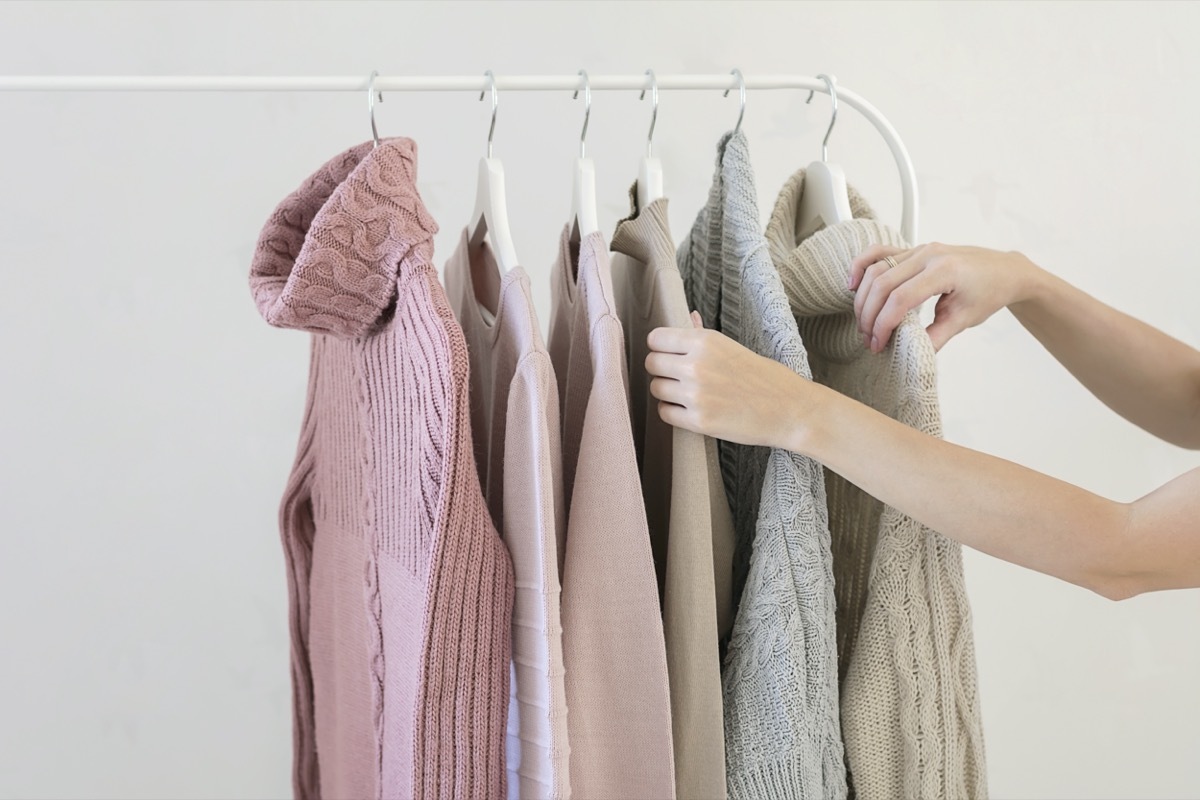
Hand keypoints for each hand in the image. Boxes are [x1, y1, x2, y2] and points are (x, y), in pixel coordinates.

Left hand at [645, 311, 814, 449]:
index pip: (655, 338)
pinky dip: (673, 412)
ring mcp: (696, 395)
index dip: (660, 347)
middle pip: (652, 363)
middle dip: (662, 370)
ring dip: (667, 392)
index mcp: (705, 342)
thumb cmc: (765, 378)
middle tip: (678, 376)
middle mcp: (696, 365)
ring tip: (687, 394)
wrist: (790, 410)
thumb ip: (703, 335)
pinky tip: (690, 409)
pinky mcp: (698, 422)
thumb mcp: (733, 348)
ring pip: (656, 388)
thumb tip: (687, 316)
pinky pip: (665, 413)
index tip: (669, 354)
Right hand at [849, 242, 1038, 352]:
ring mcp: (919, 249)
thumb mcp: (964, 319)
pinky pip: (879, 252)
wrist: (1004, 271)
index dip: (883, 324)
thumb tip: (911, 354)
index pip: (900, 298)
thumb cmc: (989, 292)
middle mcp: (929, 255)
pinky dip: (862, 266)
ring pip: (876, 270)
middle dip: (869, 315)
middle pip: (882, 284)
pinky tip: (852, 284)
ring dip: (864, 299)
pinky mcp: (913, 249)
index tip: (878, 345)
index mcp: (944, 271)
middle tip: (868, 339)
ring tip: (864, 323)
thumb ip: (936, 337)